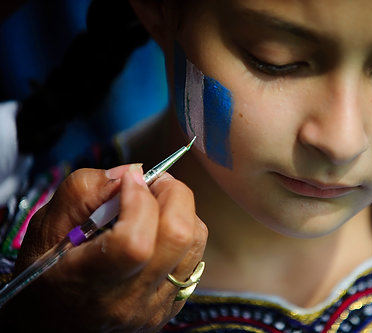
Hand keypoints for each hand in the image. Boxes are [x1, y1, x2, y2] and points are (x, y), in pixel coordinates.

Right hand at [2, 165, 207, 331]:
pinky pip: (194, 259)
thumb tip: (132, 173)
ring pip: (195, 243)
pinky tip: (159, 231)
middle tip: (154, 182)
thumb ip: (82, 193)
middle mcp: (129, 300)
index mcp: (89, 283)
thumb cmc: (42, 275)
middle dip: (173, 193)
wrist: (52, 325)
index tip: (128, 181)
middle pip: (178, 236)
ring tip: (157, 203)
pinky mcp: (170, 307)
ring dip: (183, 211)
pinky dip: (184, 233)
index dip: (139, 200)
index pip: (135, 242)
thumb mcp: (44, 230)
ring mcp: (154, 307)